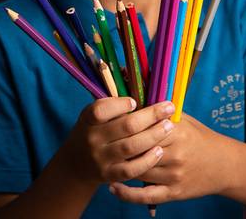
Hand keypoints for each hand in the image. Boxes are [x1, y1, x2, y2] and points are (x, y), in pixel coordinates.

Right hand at [60, 97, 176, 186]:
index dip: (120, 104)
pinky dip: (147, 160)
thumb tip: (130, 71)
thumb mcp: (94, 113)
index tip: (135, 100)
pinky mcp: (109, 175)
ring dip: (153, 136)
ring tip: (169, 126)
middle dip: (151, 116)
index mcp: (88, 119)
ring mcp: (101, 159)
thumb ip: (113, 99)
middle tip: (169, 108)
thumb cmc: (92, 131)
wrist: (76, 164)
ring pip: (131, 147)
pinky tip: (159, 151)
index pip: (101, 110)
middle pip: (125, 126)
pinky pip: (131, 169)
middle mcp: (92, 139)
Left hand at [108, 114, 229, 204]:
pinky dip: (128, 194)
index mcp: (177, 132)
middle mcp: (176, 155)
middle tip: (103, 143)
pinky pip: (146, 196)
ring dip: (121, 167)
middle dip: (120, 147)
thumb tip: (134, 95)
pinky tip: (113, 188)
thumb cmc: (198, 138)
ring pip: (139, 171)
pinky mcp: (174, 193)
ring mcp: (174, 176)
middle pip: (139, 150)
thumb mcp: (184, 120)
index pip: (144, 128)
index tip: (110, 124)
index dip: (125, 126)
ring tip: (103, 162)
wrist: (223, 165)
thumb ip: (160, 111)